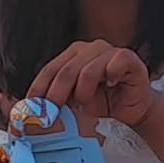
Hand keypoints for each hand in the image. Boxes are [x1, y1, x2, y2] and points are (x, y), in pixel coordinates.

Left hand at [28, 40, 160, 127]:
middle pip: (65, 71)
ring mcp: (109, 51)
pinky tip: (111, 85)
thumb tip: (31, 109)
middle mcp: (90, 49)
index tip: (32, 107)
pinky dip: (112, 75)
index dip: (39, 89)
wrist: (132, 109)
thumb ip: (55, 100)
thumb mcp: (73, 103)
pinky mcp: (128, 57)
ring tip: (86, 103)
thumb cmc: (103, 103)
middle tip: (53, 113)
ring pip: (88, 70)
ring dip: (84, 92)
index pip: (50, 69)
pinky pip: (116, 62)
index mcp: (73, 55)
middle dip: (56, 95)